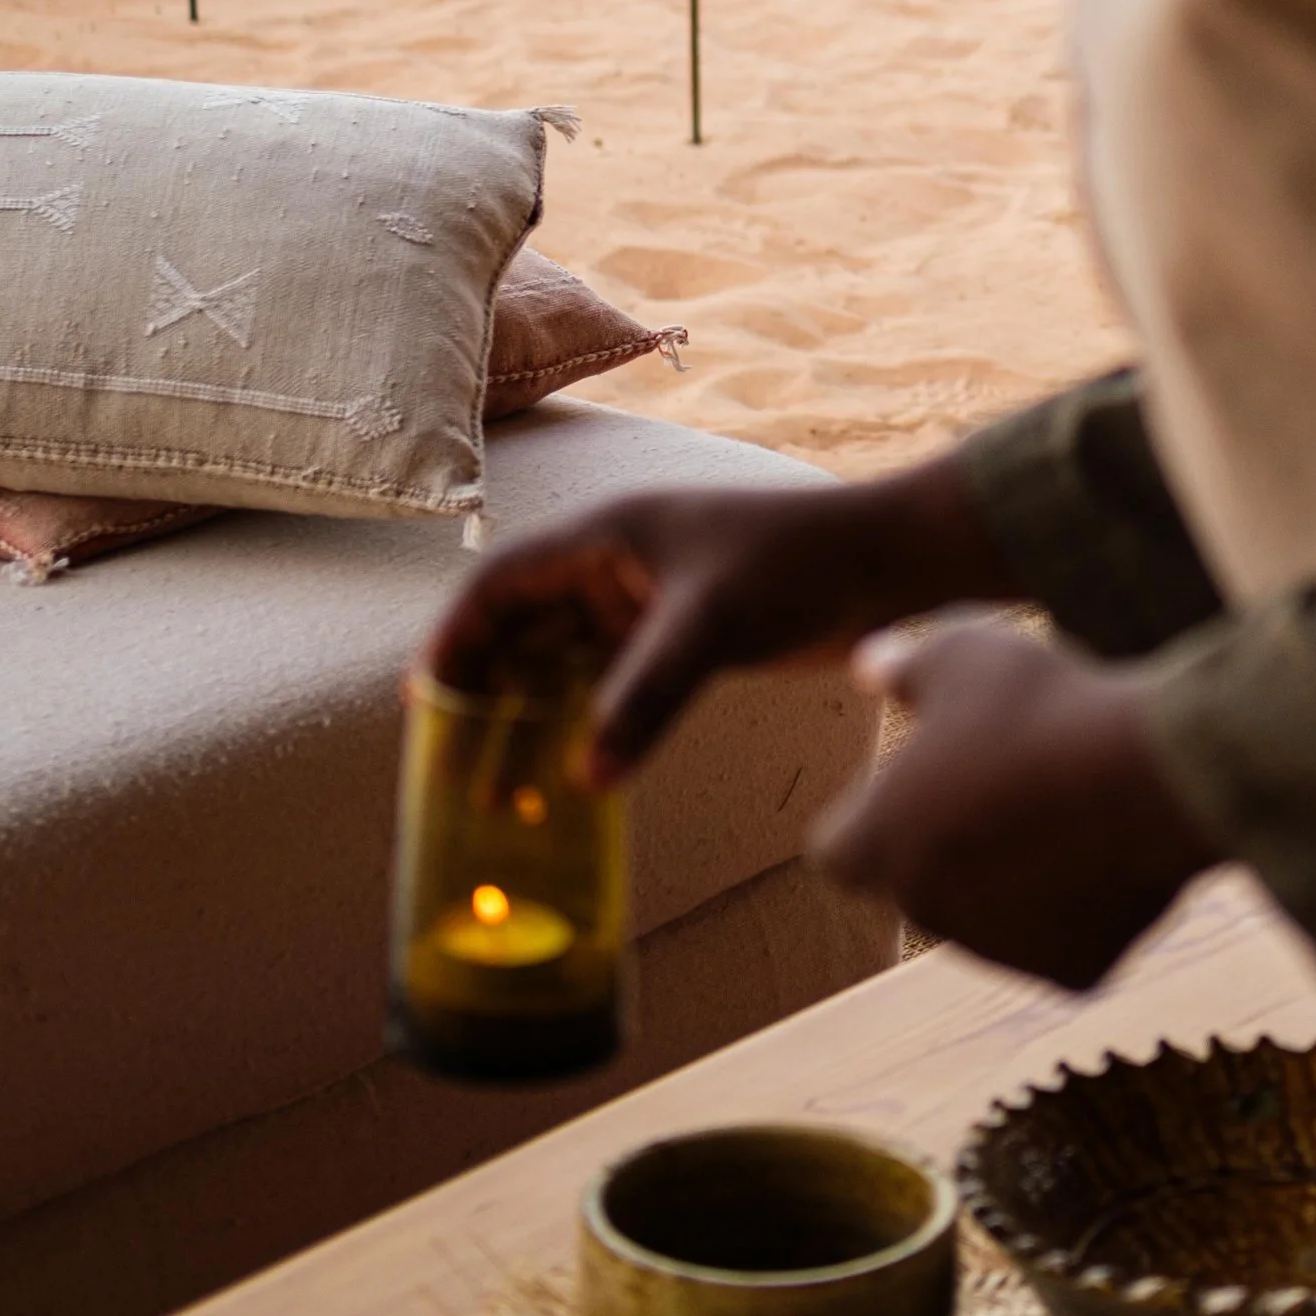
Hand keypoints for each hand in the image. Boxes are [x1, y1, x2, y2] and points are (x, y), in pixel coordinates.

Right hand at [425, 454, 1004, 778]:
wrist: (890, 561)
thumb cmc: (800, 565)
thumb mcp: (713, 628)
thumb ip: (646, 698)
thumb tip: (587, 779)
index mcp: (606, 533)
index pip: (500, 580)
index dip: (455, 636)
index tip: (425, 702)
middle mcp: (616, 561)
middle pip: (522, 624)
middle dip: (485, 687)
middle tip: (453, 762)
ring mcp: (648, 599)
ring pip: (565, 658)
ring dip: (531, 711)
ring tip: (500, 783)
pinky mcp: (683, 633)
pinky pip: (611, 678)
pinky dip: (585, 718)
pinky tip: (572, 769)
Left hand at [809, 613, 1214, 988]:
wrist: (1156, 778)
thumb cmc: (1048, 707)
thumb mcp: (966, 654)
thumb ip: (905, 664)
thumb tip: (869, 666)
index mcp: (885, 839)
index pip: (836, 852)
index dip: (864, 817)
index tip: (908, 780)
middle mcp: (930, 908)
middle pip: (920, 883)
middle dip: (947, 842)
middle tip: (1004, 777)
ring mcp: (1003, 950)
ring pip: (992, 915)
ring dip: (1011, 874)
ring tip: (1065, 801)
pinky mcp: (1072, 971)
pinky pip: (1064, 935)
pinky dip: (1078, 902)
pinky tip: (1108, 844)